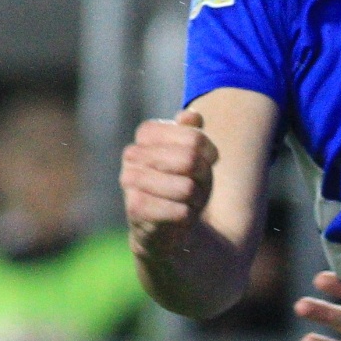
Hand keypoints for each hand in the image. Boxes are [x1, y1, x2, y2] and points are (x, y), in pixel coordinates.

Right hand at [121, 109, 217, 253]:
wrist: (164, 224)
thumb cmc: (181, 182)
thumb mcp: (193, 155)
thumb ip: (193, 132)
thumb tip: (191, 116)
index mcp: (146, 133)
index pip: (194, 137)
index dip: (209, 153)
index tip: (206, 162)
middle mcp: (133, 154)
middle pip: (190, 160)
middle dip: (203, 178)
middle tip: (197, 186)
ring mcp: (130, 180)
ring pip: (187, 188)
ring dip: (196, 199)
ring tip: (187, 202)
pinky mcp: (135, 208)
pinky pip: (180, 212)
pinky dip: (187, 217)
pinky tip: (178, 218)